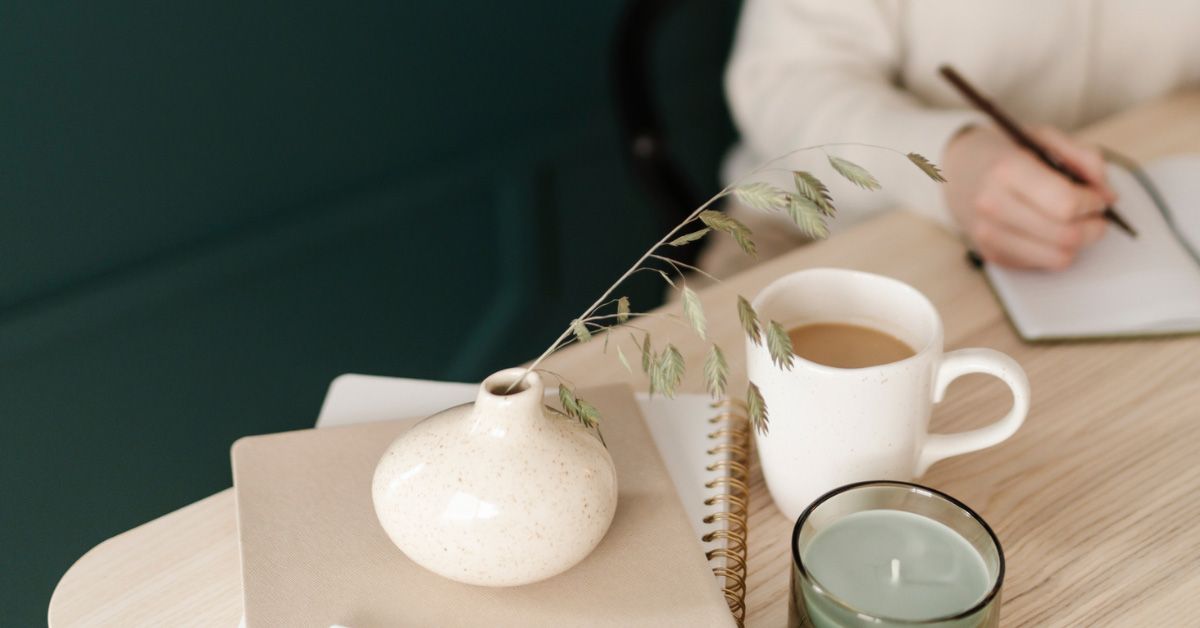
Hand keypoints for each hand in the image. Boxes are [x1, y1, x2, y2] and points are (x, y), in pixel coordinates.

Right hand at [942, 125, 1116, 269]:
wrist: (957, 170)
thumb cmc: (1006, 152)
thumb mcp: (1044, 137)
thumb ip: (1084, 159)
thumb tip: (1109, 196)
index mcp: (1006, 171)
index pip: (1066, 205)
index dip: (1093, 203)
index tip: (1097, 196)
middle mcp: (993, 206)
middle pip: (1066, 236)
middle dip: (1094, 226)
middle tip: (1095, 213)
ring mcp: (988, 235)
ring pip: (1058, 258)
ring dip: (1078, 243)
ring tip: (1076, 223)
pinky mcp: (991, 255)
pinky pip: (1042, 264)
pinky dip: (1055, 249)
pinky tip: (1049, 230)